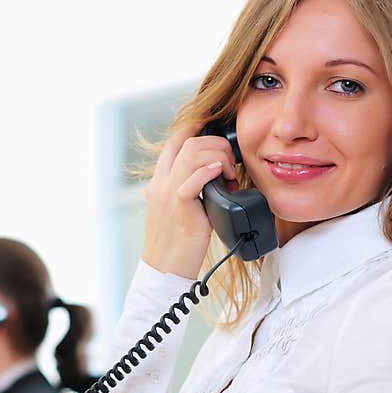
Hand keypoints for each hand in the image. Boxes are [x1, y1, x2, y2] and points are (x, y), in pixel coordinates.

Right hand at [141, 121, 237, 278]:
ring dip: (217, 157)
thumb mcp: (182, 210)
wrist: (164, 269)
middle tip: (231, 166)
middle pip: (187, 143)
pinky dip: (209, 170)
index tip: (212, 123)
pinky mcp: (178, 206)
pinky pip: (191, 179)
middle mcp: (160, 183)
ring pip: (191, 155)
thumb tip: (220, 177)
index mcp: (159, 181)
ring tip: (230, 175)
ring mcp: (167, 193)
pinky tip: (222, 173)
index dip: (193, 127)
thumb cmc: (178, 243)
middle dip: (216, 146)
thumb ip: (194, 190)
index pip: (174, 142)